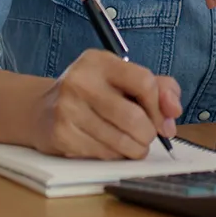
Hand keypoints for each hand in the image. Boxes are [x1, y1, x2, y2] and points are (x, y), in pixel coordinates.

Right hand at [30, 49, 181, 159]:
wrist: (41, 109)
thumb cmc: (94, 93)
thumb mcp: (123, 78)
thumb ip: (159, 87)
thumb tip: (174, 111)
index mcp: (99, 61)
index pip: (144, 82)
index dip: (160, 106)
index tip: (162, 119)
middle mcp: (80, 81)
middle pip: (134, 117)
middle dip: (149, 133)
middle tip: (147, 136)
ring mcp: (67, 109)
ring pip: (120, 140)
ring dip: (135, 148)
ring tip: (134, 145)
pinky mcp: (61, 135)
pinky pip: (103, 153)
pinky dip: (115, 155)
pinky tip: (110, 146)